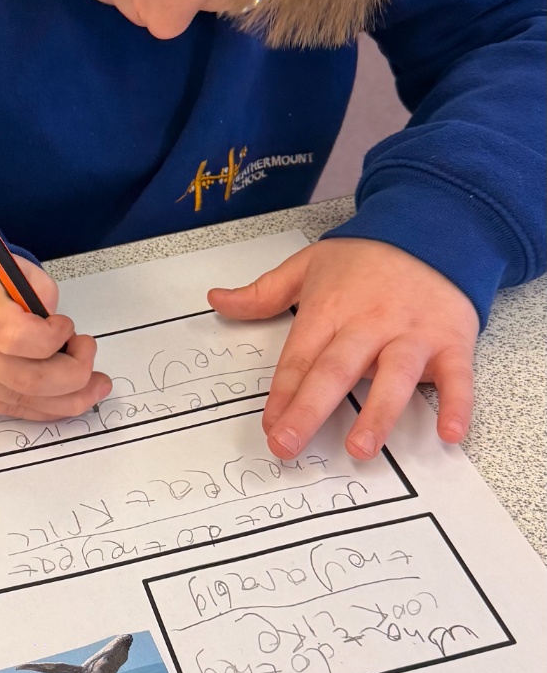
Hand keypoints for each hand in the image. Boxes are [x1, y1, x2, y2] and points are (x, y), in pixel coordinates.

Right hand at [0, 254, 110, 417]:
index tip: (65, 326)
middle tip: (88, 355)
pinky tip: (67, 396)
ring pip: (21, 402)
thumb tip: (64, 337)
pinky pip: (10, 410)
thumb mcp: (11, 267)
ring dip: (68, 399)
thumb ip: (42, 294)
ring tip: (93, 384)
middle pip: (24, 380)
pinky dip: (45, 406)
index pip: (14, 336)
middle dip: (73, 375)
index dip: (51, 338)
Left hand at [207, 238, 477, 460]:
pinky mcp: (451, 340)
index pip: (300, 358)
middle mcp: (369, 323)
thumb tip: (217, 299)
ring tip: (359, 447)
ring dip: (377, 413)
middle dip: (310, 408)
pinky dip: (456, 404)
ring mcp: (412, 334)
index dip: (282, 393)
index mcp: (330, 309)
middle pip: (336, 369)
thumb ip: (263, 292)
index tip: (269, 426)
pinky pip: (456, 376)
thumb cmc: (368, 256)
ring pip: (394, 376)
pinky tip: (449, 432)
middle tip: (289, 444)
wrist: (434, 224)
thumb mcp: (309, 264)